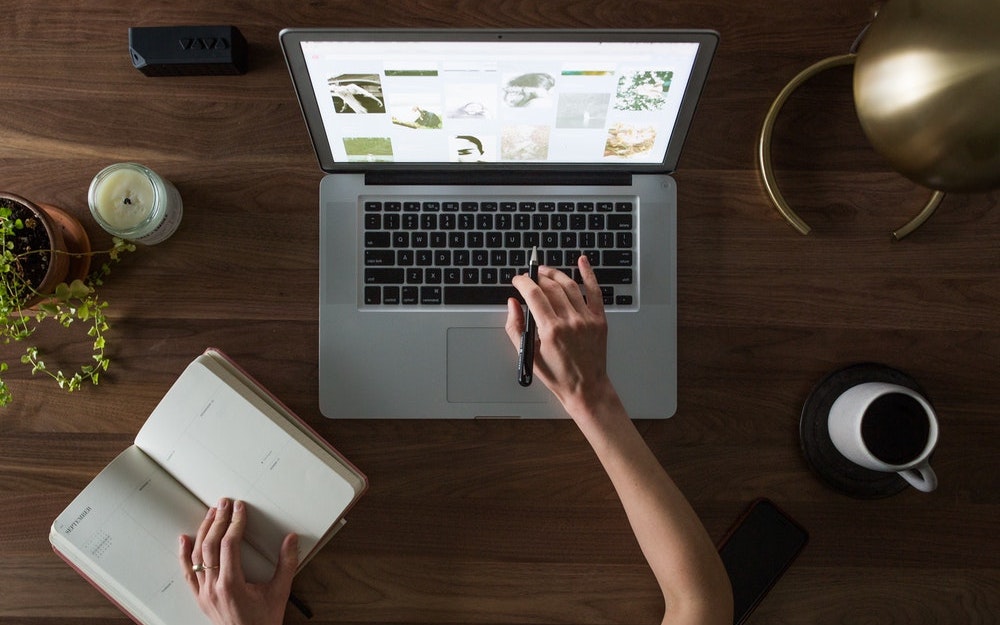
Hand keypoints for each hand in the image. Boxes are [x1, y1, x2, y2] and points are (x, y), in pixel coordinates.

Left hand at [179, 498, 297, 624]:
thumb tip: (291, 540)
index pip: (230, 545)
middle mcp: (214, 588)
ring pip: (197, 556)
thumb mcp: (280, 592)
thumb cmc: (263, 622)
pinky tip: (184, 539)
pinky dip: (184, 555)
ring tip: (210, 514)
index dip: (235, 523)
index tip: (240, 509)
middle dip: (218, 521)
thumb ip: (287, 564)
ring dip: (204, 532)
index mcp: (232, 585)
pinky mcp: (200, 597)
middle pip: (211, 546)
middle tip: (224, 504)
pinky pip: (188, 573)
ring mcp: (204, 593)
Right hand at [505, 254, 615, 414]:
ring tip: (545, 271)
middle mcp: (570, 321)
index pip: (534, 294)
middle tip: (529, 277)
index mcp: (551, 330)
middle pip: (550, 287)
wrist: (586, 388)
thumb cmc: (557, 375)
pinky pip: (595, 291)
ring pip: (569, 285)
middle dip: (536, 277)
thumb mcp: (528, 354)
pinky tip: (582, 261)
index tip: (517, 280)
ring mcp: (587, 319)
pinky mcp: (599, 320)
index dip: (523, 282)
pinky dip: (589, 274)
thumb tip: (512, 303)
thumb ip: (515, 327)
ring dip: (555, 274)